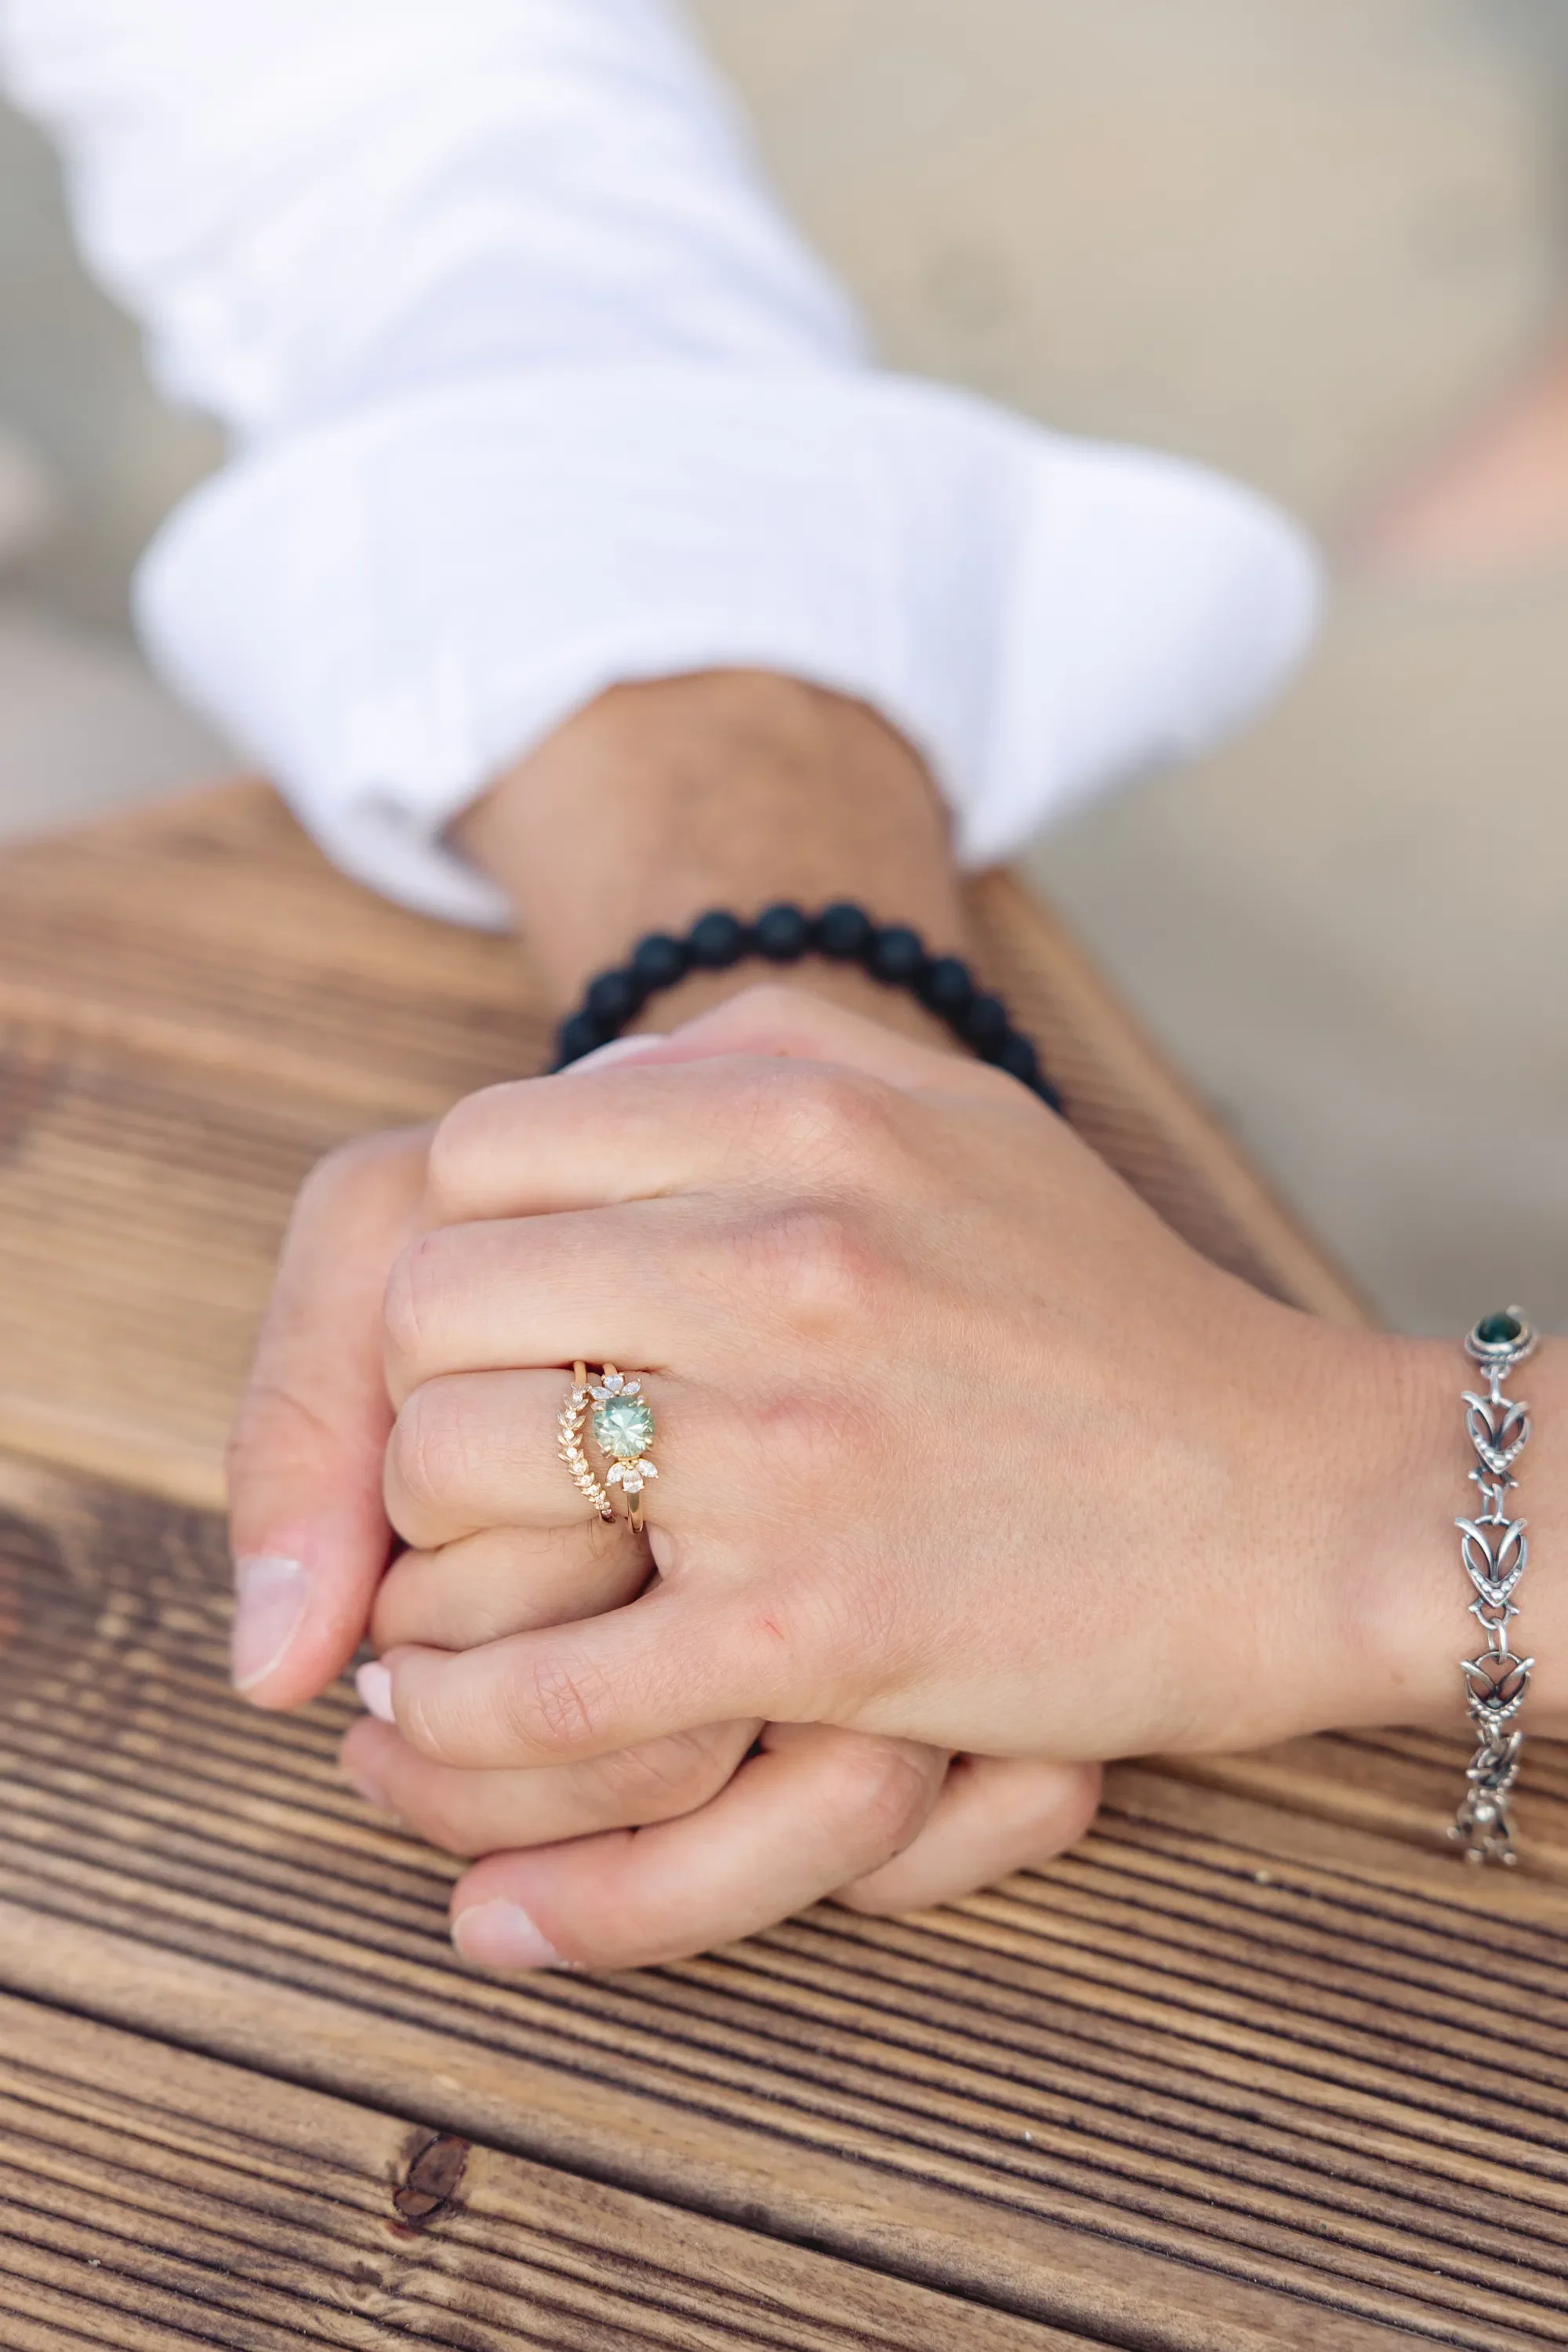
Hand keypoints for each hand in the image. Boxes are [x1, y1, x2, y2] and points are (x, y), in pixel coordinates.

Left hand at [372, 985, 1470, 1780]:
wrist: (1300, 1504)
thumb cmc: (1112, 1313)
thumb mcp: (959, 1121)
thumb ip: (771, 1062)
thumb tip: (592, 1077)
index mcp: (811, 1117)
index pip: (481, 1151)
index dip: (458, 1243)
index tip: (501, 1326)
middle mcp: (784, 1258)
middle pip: (430, 1301)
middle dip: (423, 1388)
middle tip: (479, 1456)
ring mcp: (793, 1445)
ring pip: (448, 1470)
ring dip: (439, 1539)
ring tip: (492, 1571)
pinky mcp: (815, 1626)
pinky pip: (541, 1676)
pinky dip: (469, 1709)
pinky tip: (474, 1707)